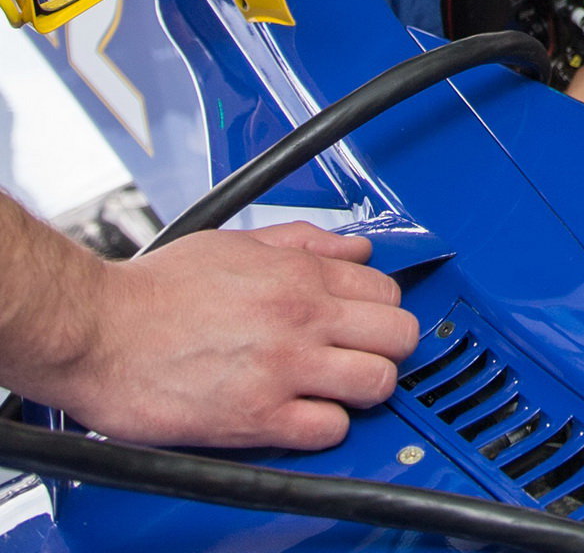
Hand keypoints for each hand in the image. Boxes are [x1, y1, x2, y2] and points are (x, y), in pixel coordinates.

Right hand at [40, 223, 417, 449]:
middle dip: (387, 347)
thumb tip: (357, 247)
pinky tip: (304, 415)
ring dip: (365, 388)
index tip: (365, 323)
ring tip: (338, 387)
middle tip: (361, 355)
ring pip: (378, 382)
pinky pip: (330, 429)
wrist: (95, 331)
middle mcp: (301, 319)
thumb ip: (304, 242)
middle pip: (399, 336)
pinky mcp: (258, 417)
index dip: (380, 310)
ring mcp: (284, 369)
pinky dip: (325, 427)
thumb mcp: (236, 242)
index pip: (388, 292)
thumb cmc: (153, 291)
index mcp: (299, 276)